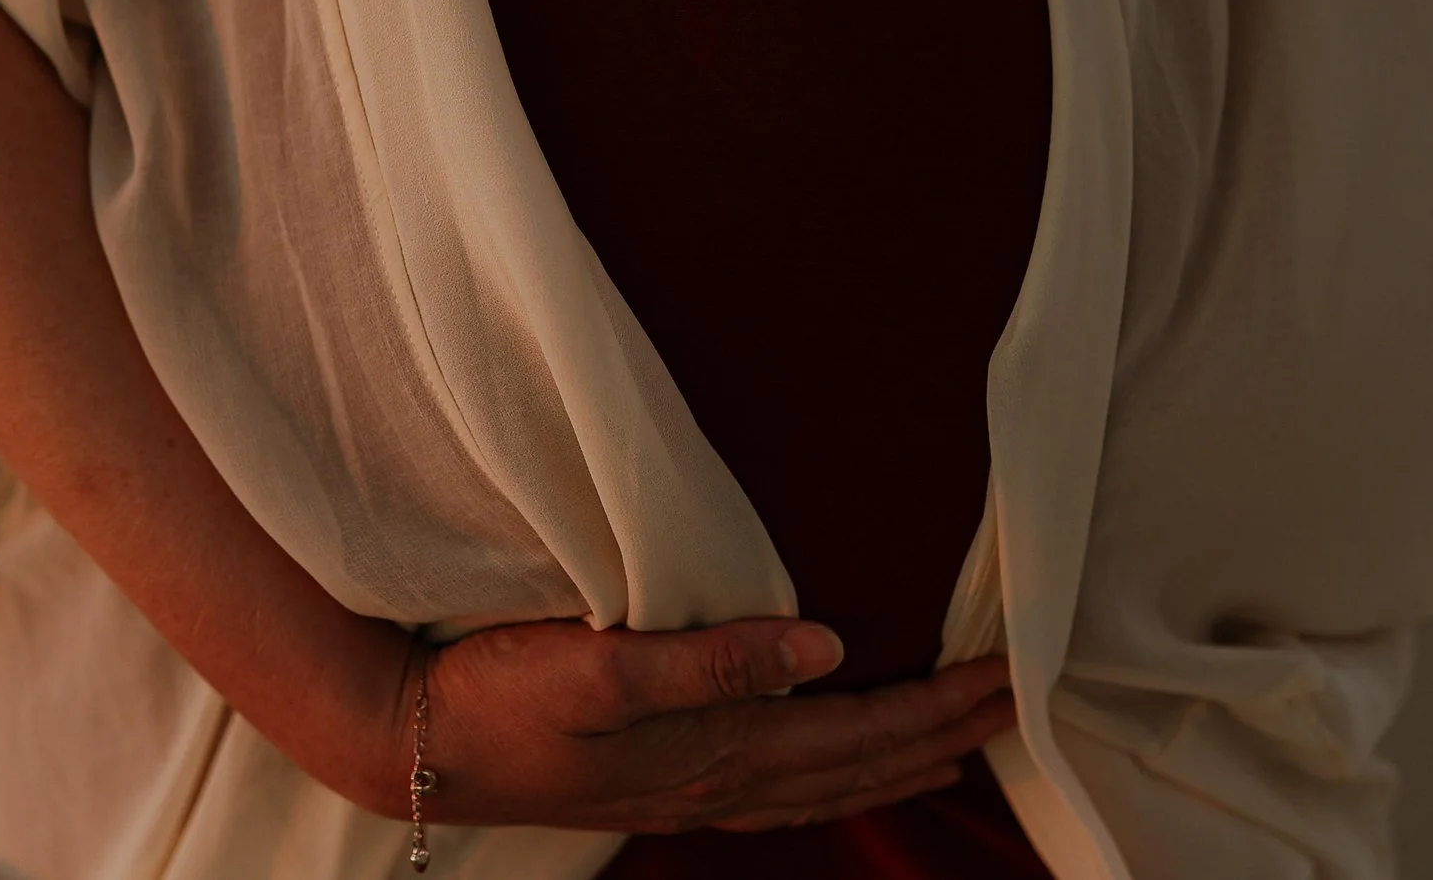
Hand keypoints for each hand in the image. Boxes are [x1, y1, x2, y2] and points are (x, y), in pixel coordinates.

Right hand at [373, 616, 1018, 834]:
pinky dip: (834, 773)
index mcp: (718, 748)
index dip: (944, 706)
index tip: (1015, 674)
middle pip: (862, 764)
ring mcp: (687, 788)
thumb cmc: (498, 692)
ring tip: (955, 741)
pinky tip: (834, 762)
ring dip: (899, 760)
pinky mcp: (656, 779)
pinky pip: (780, 784)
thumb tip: (827, 644)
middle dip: (947, 734)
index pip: (863, 730)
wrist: (412, 743)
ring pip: (826, 782)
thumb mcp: (601, 665)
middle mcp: (717, 778)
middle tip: (1020, 702)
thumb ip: (715, 657)